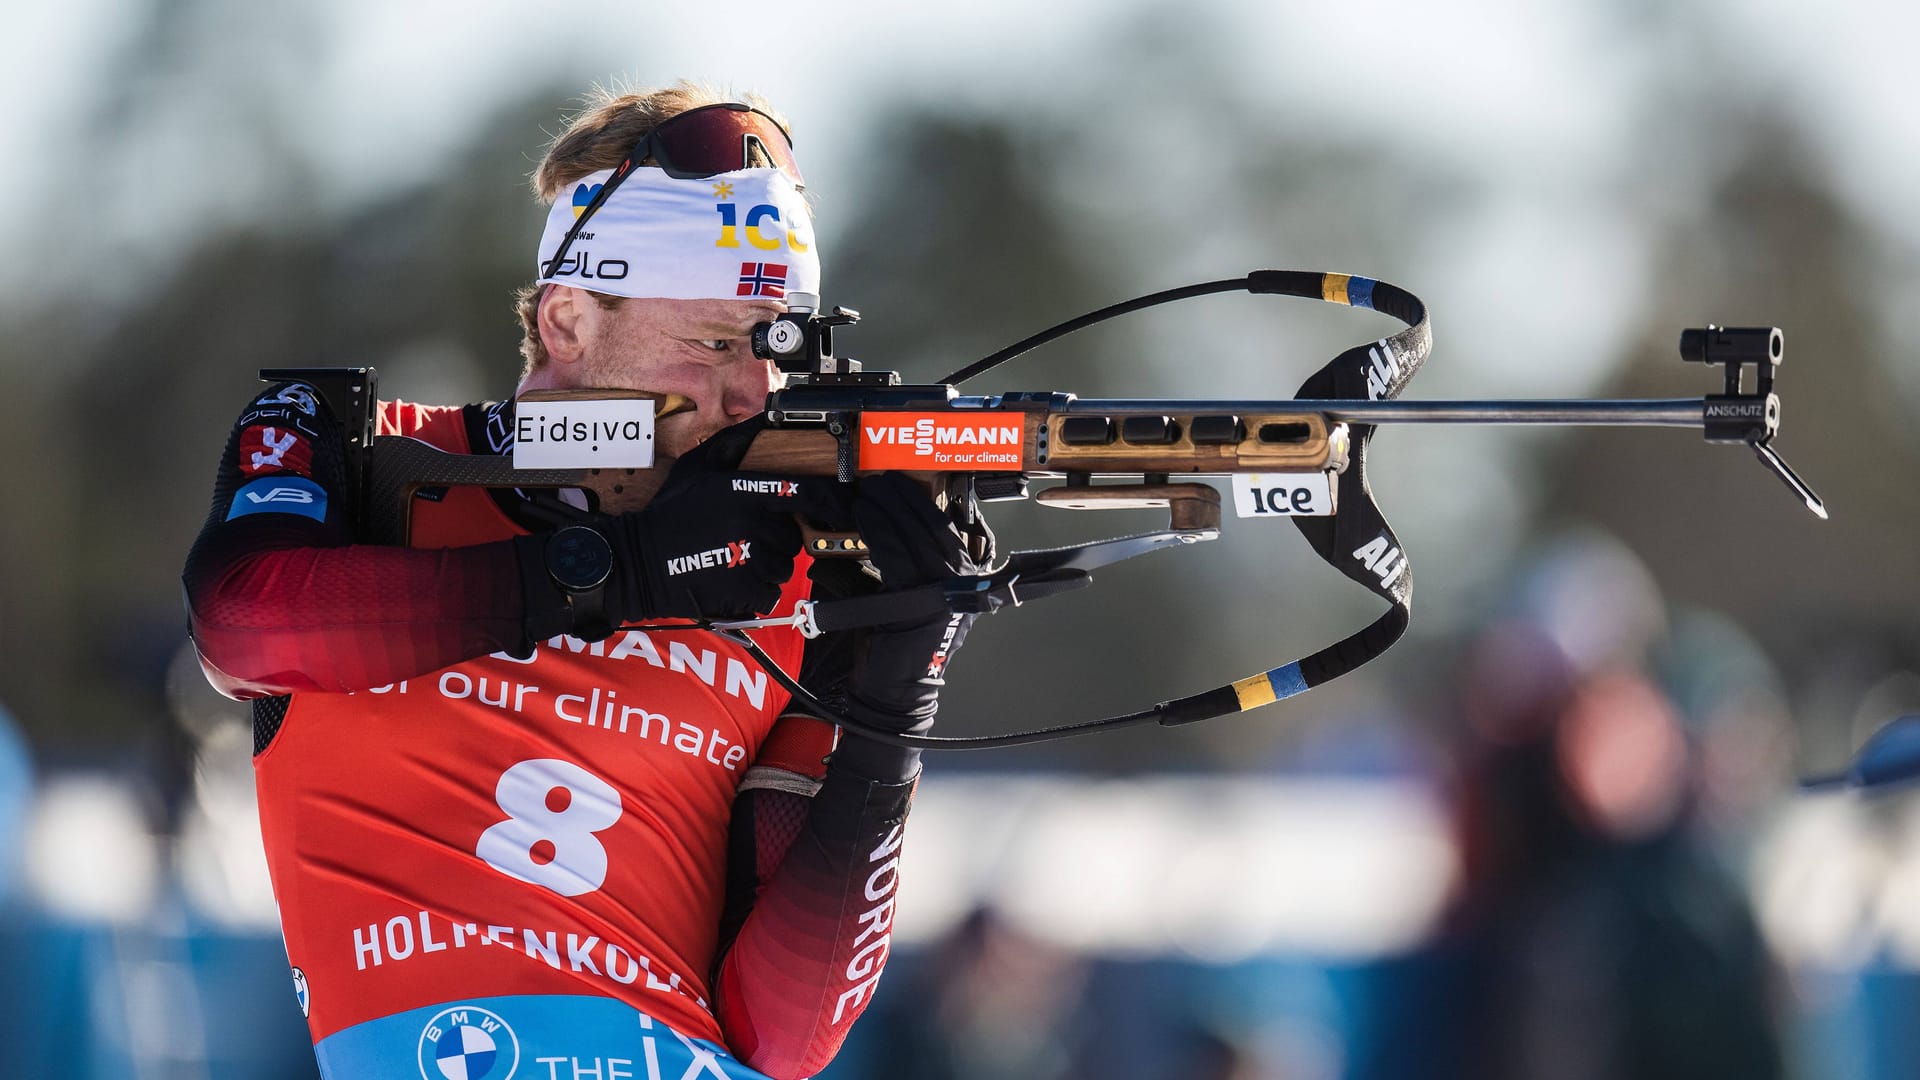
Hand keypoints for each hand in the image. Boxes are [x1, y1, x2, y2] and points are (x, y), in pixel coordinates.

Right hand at [602, 454, 851, 621]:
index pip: (806, 492)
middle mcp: (753, 523)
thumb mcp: (699, 466)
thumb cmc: (670, 514)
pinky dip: (757, 590)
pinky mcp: (746, 590)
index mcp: (745, 490)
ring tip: (735, 556)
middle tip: (746, 534)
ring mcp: (751, 559)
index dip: (832, 500)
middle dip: (778, 535)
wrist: (640, 560)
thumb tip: (763, 420)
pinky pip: (771, 592)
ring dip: (767, 564)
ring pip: (784, 565)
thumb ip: (735, 443)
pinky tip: (731, 576)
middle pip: (793, 533)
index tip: (844, 506)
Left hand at [843, 474, 993, 733]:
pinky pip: (896, 558)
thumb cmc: (896, 648)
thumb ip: (899, 566)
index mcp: (964, 582)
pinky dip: (877, 533)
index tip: (899, 483)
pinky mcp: (920, 605)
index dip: (921, 504)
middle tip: (879, 479)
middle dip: (904, 499)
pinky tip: (864, 516)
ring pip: (915, 538)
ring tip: (868, 492)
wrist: (895, 693)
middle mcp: (962, 587)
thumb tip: (874, 526)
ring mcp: (944, 596)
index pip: (945, 531)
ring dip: (889, 510)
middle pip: (932, 529)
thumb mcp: (905, 600)